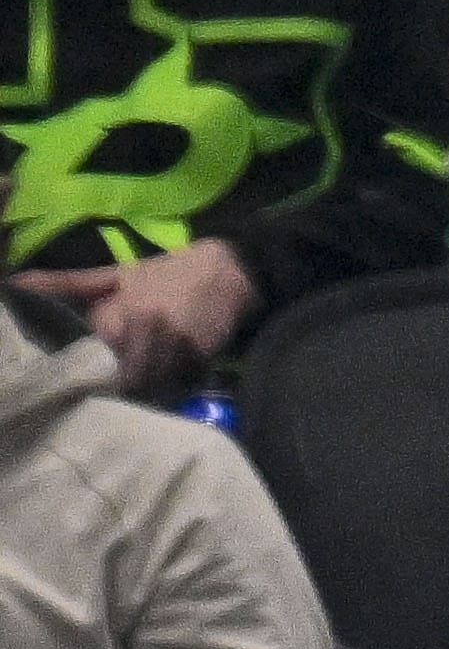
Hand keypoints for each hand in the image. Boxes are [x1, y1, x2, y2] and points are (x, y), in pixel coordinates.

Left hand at [17, 239, 259, 393]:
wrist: (227, 271)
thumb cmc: (168, 272)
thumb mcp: (115, 275)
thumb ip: (69, 284)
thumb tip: (18, 283)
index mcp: (120, 310)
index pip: (101, 352)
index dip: (108, 353)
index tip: (116, 352)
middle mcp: (145, 327)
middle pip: (128, 372)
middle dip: (132, 369)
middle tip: (141, 360)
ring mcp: (175, 343)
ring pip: (154, 377)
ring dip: (156, 375)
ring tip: (161, 361)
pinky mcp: (201, 354)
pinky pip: (180, 377)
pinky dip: (179, 375)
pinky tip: (182, 359)